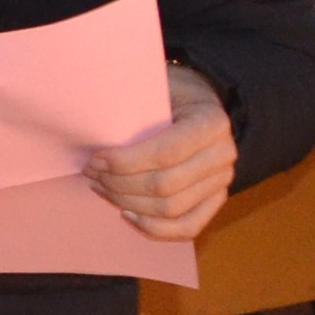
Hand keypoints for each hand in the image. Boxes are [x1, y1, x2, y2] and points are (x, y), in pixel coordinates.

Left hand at [85, 61, 239, 240]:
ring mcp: (222, 181)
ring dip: (128, 203)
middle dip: (119, 184)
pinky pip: (188, 227)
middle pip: (165, 186)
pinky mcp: (215, 200)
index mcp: (212, 122)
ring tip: (101, 188)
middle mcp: (224, 154)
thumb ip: (135, 104)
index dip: (125, 162)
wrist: (198, 104)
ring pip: (171, 209)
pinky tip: (127, 215)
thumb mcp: (156, 86)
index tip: (95, 159)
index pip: (166, 152)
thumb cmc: (169, 94)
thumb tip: (94, 127)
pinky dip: (154, 229)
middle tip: (91, 174)